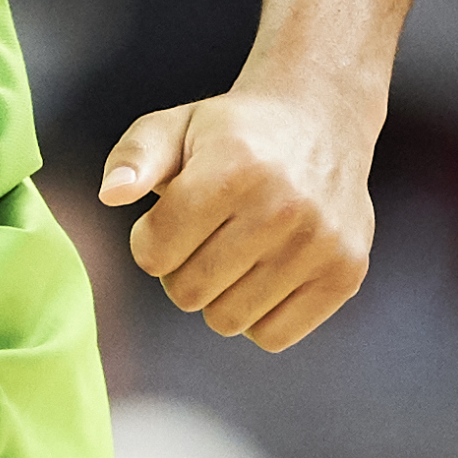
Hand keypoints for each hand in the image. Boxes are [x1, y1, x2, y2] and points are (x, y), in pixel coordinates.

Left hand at [98, 87, 375, 350]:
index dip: (150, 241)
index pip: (154, 253)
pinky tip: (263, 274)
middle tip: (201, 239)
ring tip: (233, 253)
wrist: (320, 121)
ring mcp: (319, 243)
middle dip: (180, 270)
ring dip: (219, 295)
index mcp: (233, 168)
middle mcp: (281, 206)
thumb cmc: (232, 132)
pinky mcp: (346, 272)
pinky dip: (257, 316)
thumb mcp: (175, 126)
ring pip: (228, 320)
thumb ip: (134, 158)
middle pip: (188, 293)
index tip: (169, 220)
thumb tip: (111, 194)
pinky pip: (273, 336)